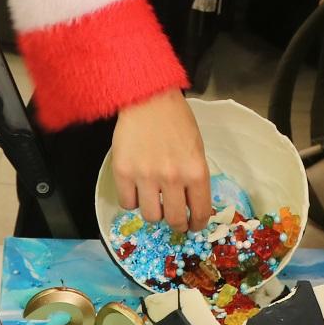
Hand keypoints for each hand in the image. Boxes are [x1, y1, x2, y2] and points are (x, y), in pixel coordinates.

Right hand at [112, 90, 212, 231]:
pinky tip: (136, 191)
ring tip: (154, 201)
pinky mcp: (123, 172)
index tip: (194, 225)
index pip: (200, 212)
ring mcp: (145, 176)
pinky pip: (127, 203)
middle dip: (177, 224)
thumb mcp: (196, 148)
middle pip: (174, 219)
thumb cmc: (176, 120)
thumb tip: (191, 203)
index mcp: (195, 171)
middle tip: (175, 220)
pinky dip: (132, 201)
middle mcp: (172, 178)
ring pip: (150, 216)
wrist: (148, 98)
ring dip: (154, 212)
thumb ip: (194, 176)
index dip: (197, 224)